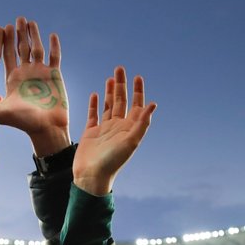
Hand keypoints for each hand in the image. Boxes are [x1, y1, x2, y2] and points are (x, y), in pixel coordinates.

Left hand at [0, 17, 70, 155]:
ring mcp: (40, 73)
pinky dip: (54, 46)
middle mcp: (26, 73)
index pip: (6, 55)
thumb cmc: (23, 123)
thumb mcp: (0, 112)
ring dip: (34, 35)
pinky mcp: (54, 75)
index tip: (0, 28)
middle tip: (16, 19)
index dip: (3, 42)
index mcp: (12, 79)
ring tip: (30, 22)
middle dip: (18, 34)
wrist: (46, 129)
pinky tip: (52, 34)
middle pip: (21, 49)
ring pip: (36, 49)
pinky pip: (54, 57)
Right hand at [73, 67, 156, 194]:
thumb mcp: (131, 141)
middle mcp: (118, 127)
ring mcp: (104, 129)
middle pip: (121, 101)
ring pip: (108, 106)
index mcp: (129, 128)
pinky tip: (96, 94)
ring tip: (111, 78)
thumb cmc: (113, 161)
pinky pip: (93, 115)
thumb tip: (153, 104)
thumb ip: (142, 123)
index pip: (136, 106)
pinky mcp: (90, 133)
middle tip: (120, 68)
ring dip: (109, 92)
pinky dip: (95, 104)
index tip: (138, 77)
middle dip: (121, 85)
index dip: (138, 91)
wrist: (92, 176)